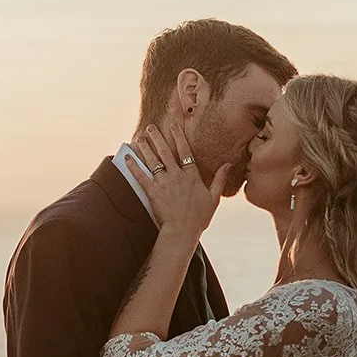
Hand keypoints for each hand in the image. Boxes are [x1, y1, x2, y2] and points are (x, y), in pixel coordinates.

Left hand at [130, 124, 228, 238]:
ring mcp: (163, 183)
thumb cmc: (199, 218)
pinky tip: (128, 157)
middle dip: (158, 137)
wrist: (182, 231)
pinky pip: (141, 176)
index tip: (174, 125)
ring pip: (153, 160)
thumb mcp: (214, 198)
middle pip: (166, 152)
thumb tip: (228, 164)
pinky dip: (134, 166)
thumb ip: (220, 179)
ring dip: (145, 147)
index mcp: (192, 176)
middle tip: (151, 127)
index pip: (185, 151)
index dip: (179, 137)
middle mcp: (177, 176)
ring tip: (140, 137)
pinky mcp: (152, 192)